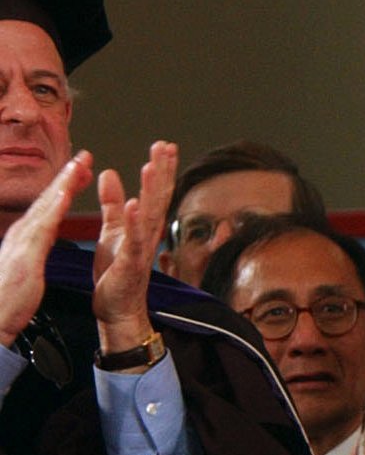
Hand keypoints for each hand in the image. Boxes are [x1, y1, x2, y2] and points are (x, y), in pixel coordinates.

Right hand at [0, 152, 92, 345]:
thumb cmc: (11, 296)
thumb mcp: (26, 264)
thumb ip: (34, 245)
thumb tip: (42, 234)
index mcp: (26, 235)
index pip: (49, 204)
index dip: (65, 184)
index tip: (81, 169)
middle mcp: (23, 232)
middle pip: (48, 198)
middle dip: (67, 175)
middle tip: (85, 155)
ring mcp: (22, 241)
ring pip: (46, 206)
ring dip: (63, 183)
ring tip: (78, 165)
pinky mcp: (26, 254)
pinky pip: (43, 228)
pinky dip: (54, 209)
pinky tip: (65, 195)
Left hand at [91, 140, 176, 353]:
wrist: (117, 308)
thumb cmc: (116, 272)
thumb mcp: (111, 231)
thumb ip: (111, 203)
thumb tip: (108, 173)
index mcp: (143, 225)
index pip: (155, 192)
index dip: (160, 168)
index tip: (164, 145)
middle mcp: (148, 234)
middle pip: (158, 197)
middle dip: (163, 172)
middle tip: (166, 146)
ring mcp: (141, 249)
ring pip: (148, 214)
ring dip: (151, 191)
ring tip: (151, 166)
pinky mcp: (130, 263)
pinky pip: (134, 241)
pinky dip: (134, 223)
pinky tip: (133, 204)